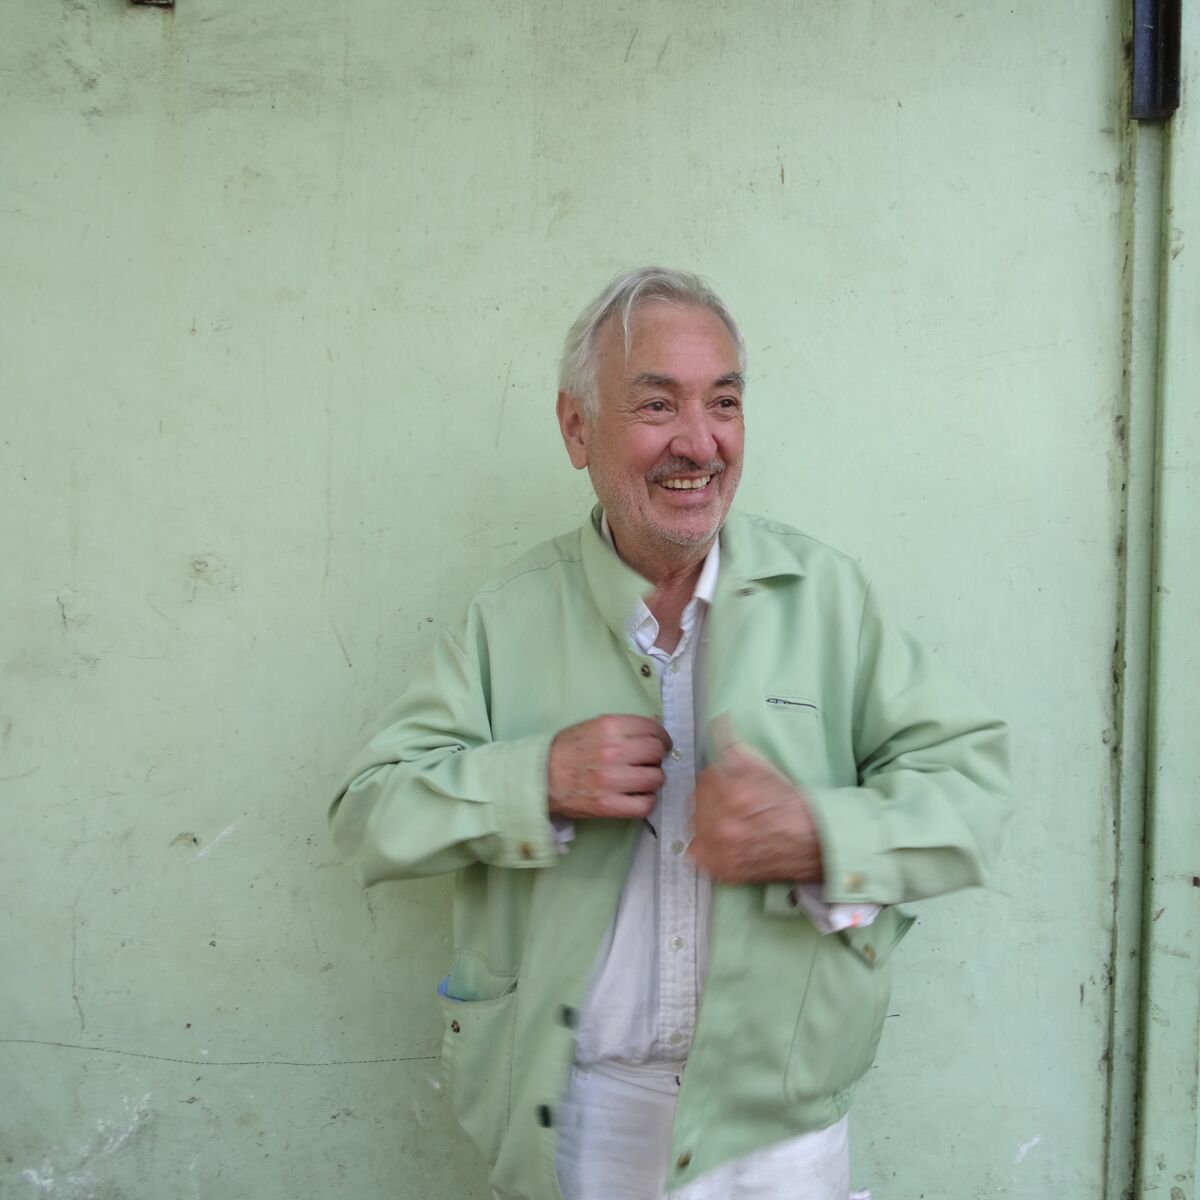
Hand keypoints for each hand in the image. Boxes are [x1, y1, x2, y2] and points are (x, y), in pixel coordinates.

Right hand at [547, 715, 671, 819]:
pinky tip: (637, 796)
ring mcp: (612, 780)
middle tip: (648, 762)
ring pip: (656, 778)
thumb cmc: (566, 751)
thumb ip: (622, 728)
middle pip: (656, 752)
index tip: (661, 744)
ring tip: (641, 780)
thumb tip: (653, 734)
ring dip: (652, 780)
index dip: (662, 737)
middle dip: (656, 757)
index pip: (653, 729)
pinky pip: (645, 805)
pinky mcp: (609, 805)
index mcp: (610, 727)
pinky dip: (646, 801)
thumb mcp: (593, 727)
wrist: (541, 778)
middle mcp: (614, 751)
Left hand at [688, 735, 823, 883]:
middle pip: (697, 801)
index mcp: (734, 794)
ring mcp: (723, 850)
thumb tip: (719, 720)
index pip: (705, 778)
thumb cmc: (791, 805)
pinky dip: (704, 846)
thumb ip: (735, 744)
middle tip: (729, 802)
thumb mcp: (765, 768)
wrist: (815, 842)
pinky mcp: (723, 870)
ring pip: (695, 825)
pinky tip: (720, 839)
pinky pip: (696, 853)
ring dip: (705, 820)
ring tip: (726, 820)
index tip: (727, 783)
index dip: (716, 778)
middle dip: (710, 798)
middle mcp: (725, 824)